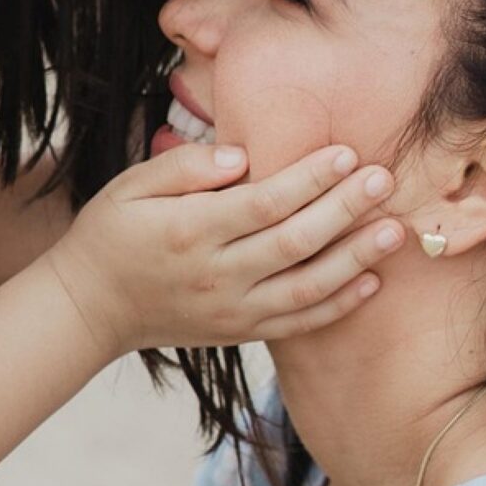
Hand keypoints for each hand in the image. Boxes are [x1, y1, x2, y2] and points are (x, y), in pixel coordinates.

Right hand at [45, 142, 401, 354]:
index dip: (308, 179)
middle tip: (384, 179)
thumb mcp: (131, 186)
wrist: (91, 307)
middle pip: (294, 241)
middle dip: (345, 209)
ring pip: (306, 287)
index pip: (262, 203)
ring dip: (356, 259)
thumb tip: (241, 155)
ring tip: (394, 231)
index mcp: (189, 231)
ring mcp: (231, 309)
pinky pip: (298, 323)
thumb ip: (184, 166)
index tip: (345, 153)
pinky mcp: (240, 331)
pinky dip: (337, 305)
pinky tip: (371, 281)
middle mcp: (215, 274)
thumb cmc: (112, 232)